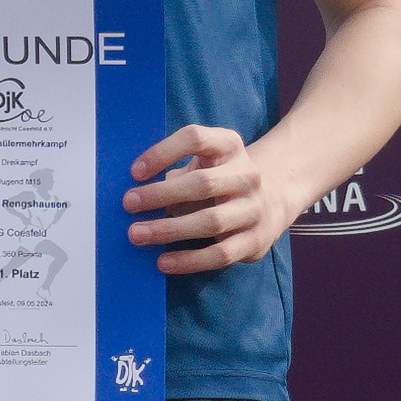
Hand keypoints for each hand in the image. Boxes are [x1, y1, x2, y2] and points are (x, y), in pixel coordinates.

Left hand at [127, 123, 307, 273]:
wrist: (271, 201)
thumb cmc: (220, 180)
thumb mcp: (203, 164)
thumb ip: (175, 173)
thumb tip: (135, 195)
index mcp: (229, 146)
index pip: (196, 139)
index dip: (163, 152)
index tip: (135, 172)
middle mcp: (246, 175)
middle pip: (203, 183)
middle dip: (161, 194)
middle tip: (129, 204)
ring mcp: (253, 208)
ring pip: (211, 221)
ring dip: (170, 229)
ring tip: (138, 235)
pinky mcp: (255, 240)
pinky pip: (220, 254)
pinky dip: (189, 260)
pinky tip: (163, 262)